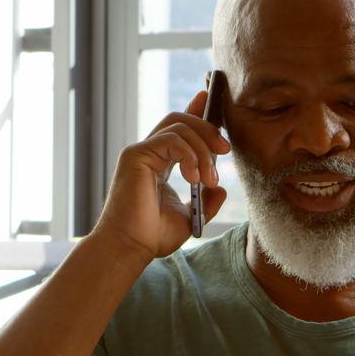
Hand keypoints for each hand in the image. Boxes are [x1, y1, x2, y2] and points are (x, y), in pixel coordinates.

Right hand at [92, 90, 230, 261]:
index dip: (197, 112)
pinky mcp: (135, 156)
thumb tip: (221, 189)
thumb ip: (205, 201)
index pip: (179, 129)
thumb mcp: (189, 217)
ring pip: (178, 126)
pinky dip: (189, 155)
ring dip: (203, 149)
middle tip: (225, 151)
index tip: (215, 107)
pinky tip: (194, 178)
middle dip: (208, 129)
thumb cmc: (151, 236)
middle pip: (181, 120)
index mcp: (158, 163)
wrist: (129, 248)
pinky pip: (170, 139)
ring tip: (210, 179)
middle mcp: (147, 153)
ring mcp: (139, 152)